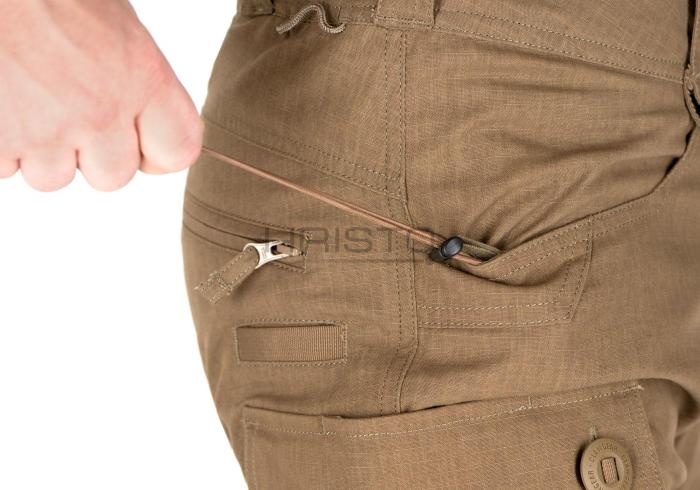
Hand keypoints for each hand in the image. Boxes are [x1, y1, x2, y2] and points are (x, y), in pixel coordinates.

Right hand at [0, 0, 202, 190]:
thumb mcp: (115, 23)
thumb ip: (135, 80)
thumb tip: (138, 117)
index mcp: (142, 77)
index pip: (179, 149)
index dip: (158, 153)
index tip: (140, 143)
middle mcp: (101, 111)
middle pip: (114, 176)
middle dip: (91, 155)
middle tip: (66, 112)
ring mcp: (46, 131)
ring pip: (53, 177)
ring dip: (40, 150)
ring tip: (24, 98)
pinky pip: (5, 168)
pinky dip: (1, 143)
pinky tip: (1, 101)